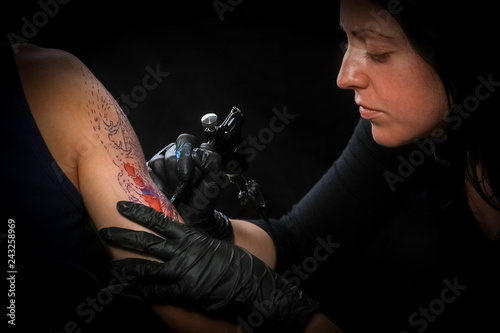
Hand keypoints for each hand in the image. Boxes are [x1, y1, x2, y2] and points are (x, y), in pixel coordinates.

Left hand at [99, 201, 318, 330]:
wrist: (249, 282)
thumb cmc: (235, 262)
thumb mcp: (212, 245)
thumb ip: (193, 243)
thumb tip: (181, 241)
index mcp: (190, 237)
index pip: (159, 221)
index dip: (138, 213)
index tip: (122, 206)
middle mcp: (182, 252)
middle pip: (145, 242)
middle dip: (122, 236)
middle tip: (105, 231)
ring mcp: (181, 272)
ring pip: (145, 269)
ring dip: (126, 268)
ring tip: (112, 267)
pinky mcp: (183, 292)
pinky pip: (157, 293)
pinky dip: (143, 294)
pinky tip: (133, 293)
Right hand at [148, 134, 233, 240]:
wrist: (188, 219)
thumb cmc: (202, 200)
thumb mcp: (214, 183)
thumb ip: (213, 164)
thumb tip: (198, 153)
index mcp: (199, 151)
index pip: (192, 142)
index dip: (192, 158)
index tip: (195, 177)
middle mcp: (182, 151)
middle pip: (179, 147)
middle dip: (183, 168)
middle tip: (186, 184)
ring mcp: (166, 158)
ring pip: (166, 158)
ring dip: (173, 178)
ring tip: (178, 189)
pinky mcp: (152, 168)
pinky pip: (154, 167)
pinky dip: (162, 181)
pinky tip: (167, 189)